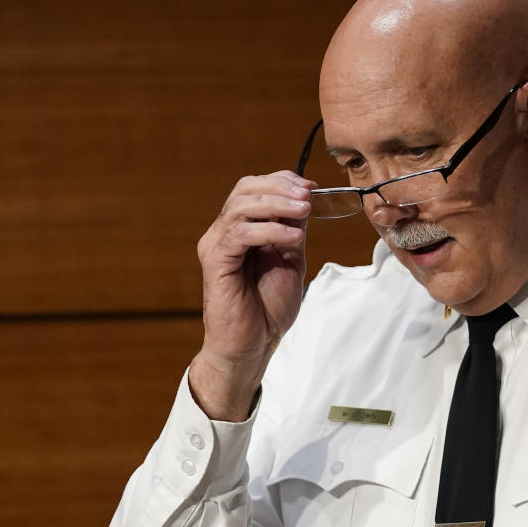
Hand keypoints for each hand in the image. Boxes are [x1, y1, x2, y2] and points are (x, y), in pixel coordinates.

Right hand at [190, 170, 313, 420]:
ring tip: (304, 210)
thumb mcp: (290, 260)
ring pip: (241, 206)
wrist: (252, 345)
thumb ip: (293, 230)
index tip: (312, 187)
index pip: (255, 187)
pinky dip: (271, 230)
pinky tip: (294, 237)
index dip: (283, 181)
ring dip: (277, 204)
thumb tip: (305, 201)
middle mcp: (225, 231)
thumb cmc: (268, 307)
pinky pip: (240, 233)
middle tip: (308, 195)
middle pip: (245, 188)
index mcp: (242, 228)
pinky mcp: (215, 261)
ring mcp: (217, 244)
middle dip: (280, 187)